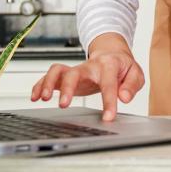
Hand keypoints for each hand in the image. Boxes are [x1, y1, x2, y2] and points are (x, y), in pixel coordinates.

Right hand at [30, 33, 144, 120]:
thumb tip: (124, 97)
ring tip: (43, 98)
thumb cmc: (123, 66)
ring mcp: (76, 69)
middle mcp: (89, 66)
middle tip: (64, 105)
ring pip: (57, 70)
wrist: (111, 53)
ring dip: (48, 83)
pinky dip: (39, 85)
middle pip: (74, 72)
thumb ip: (131, 85)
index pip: (108, 83)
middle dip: (67, 87)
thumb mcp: (135, 73)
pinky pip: (50, 76)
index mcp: (109, 65)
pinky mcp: (67, 75)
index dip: (109, 101)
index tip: (108, 117)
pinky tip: (35, 97)